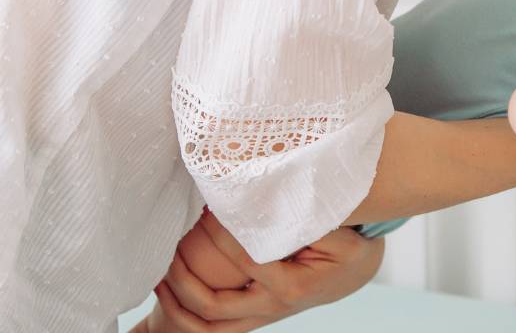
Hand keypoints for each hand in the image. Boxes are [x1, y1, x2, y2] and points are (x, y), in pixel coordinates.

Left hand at [144, 209, 383, 332]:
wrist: (357, 272)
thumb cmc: (348, 247)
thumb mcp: (338, 231)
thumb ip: (305, 218)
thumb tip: (268, 196)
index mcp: (291, 285)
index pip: (244, 260)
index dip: (220, 232)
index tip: (207, 204)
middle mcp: (272, 307)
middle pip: (213, 306)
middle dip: (182, 280)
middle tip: (165, 250)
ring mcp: (262, 316)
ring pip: (208, 327)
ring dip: (177, 305)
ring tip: (158, 276)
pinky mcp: (256, 316)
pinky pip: (214, 327)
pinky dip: (188, 314)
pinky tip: (171, 288)